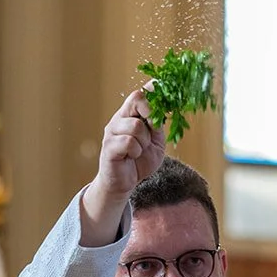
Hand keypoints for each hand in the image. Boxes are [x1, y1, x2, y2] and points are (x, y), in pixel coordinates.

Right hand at [81, 87, 166, 243]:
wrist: (125, 184)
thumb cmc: (139, 162)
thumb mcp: (156, 141)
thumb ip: (158, 124)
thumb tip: (167, 104)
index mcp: (130, 115)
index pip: (140, 93)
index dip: (154, 92)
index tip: (165, 100)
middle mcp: (119, 119)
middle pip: (136, 99)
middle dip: (152, 114)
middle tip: (153, 131)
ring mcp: (112, 132)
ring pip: (135, 125)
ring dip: (144, 140)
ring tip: (140, 150)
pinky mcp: (109, 147)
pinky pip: (129, 142)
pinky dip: (136, 151)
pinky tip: (132, 157)